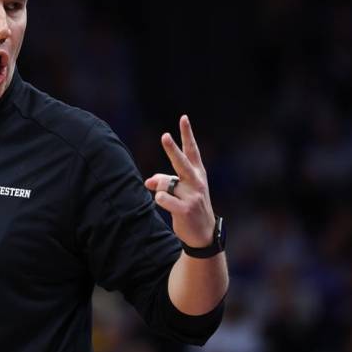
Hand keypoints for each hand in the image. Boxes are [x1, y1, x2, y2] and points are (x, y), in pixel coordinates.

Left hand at [144, 115, 215, 247]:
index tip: (183, 118)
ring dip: (161, 190)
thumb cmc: (190, 206)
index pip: (192, 149)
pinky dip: (160, 200)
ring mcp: (193, 195)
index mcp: (197, 173)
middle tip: (164, 136)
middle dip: (172, 149)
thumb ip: (164, 181)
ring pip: (165, 184)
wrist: (204, 233)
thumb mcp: (182, 191)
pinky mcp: (186, 209)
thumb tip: (147, 181)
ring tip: (170, 201)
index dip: (187, 133)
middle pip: (181, 161)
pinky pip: (162, 198)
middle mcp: (197, 181)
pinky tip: (170, 207)